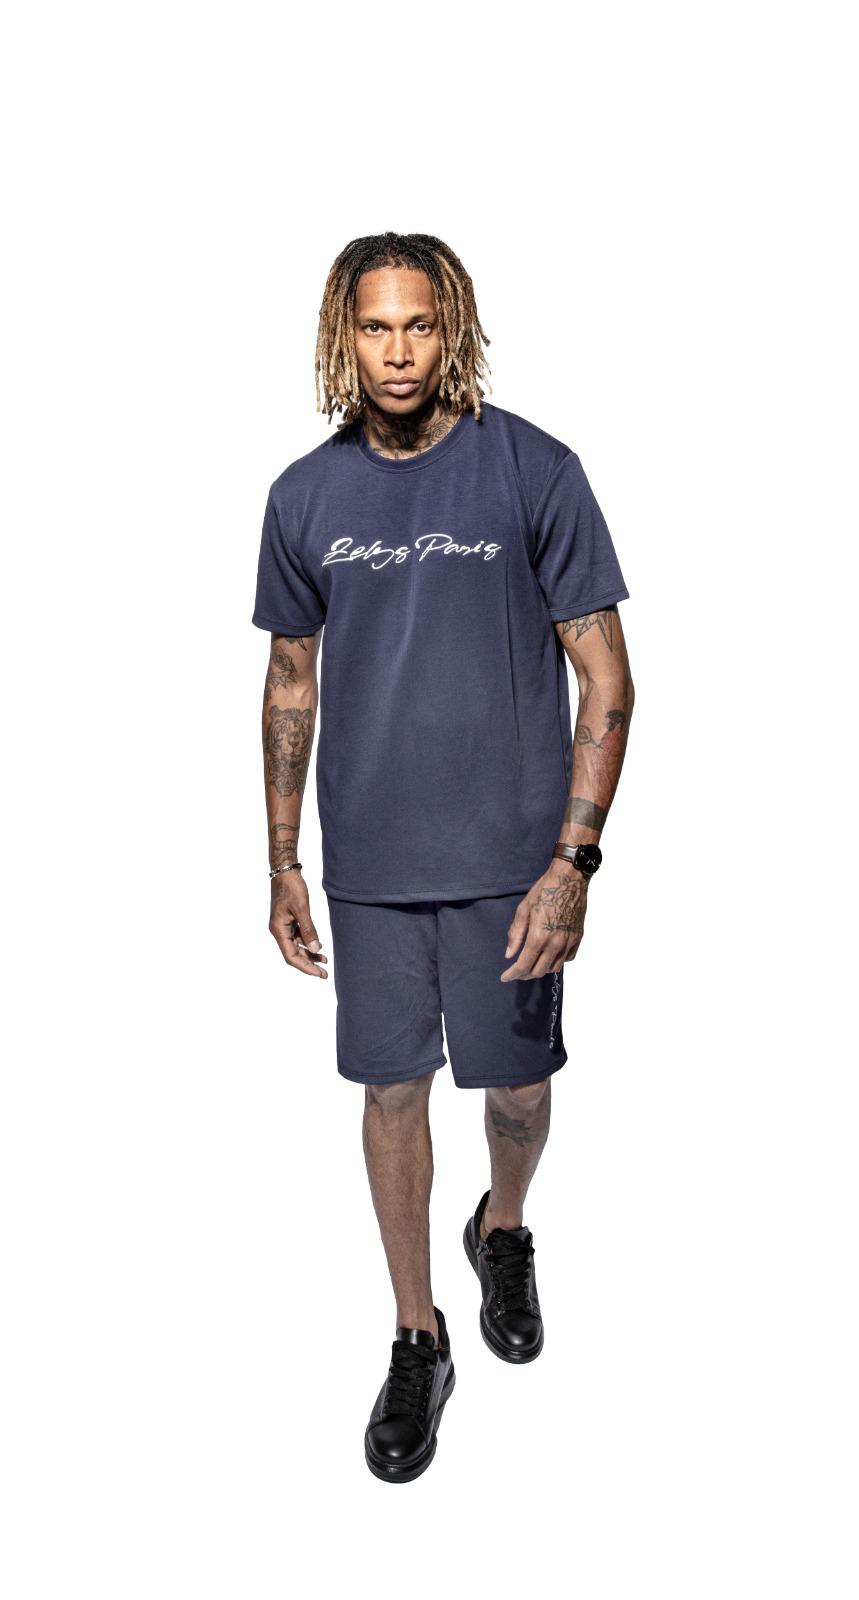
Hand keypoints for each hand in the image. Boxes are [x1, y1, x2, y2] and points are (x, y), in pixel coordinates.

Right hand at [269, 869, 328, 977]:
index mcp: (278, 930)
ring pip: (296, 947)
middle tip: (324, 974)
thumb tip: (316, 949)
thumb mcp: (302, 908)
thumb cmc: (292, 887)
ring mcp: (283, 926)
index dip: (305, 967)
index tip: (319, 974)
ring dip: (309, 955)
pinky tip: (319, 947)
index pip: (290, 956)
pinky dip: (308, 944)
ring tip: (324, 962)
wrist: (285, 872)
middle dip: (308, 964)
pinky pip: (298, 938)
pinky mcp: (289, 921)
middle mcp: (279, 930)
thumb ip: (309, 929)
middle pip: (293, 954)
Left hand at [500, 861, 587, 981]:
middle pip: (538, 971)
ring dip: (541, 969)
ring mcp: (569, 942)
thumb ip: (515, 934)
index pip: (523, 966)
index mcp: (539, 937)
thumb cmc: (544, 891)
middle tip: (516, 971)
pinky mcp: (578, 938)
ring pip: (554, 968)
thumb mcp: (523, 910)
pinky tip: (549, 954)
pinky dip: (556, 961)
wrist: (569, 879)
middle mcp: (555, 944)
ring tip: (532, 963)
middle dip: (524, 974)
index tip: (505, 977)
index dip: (512, 974)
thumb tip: (509, 954)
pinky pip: (567, 959)